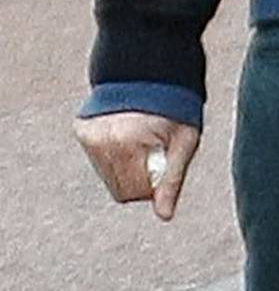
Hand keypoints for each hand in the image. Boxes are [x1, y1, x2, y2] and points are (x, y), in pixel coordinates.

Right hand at [75, 112, 200, 223]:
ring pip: (108, 177)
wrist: (152, 74)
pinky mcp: (82, 130)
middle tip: (154, 153)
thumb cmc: (176, 110)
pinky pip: (98, 161)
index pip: (135, 192)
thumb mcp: (184, 143)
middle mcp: (102, 140)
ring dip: (126, 169)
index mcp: (128, 143)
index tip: (164, 162)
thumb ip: (172, 181)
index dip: (154, 185)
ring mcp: (89, 135)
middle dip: (139, 179)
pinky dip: (113, 155)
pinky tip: (126, 137)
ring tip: (141, 144)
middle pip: (119, 189)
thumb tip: (164, 216)